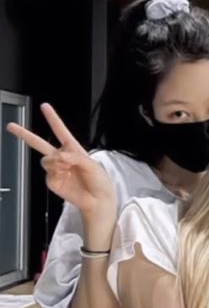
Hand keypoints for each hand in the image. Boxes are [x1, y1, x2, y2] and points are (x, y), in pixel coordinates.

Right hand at [7, 103, 115, 218]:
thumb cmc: (99, 180)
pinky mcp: (53, 181)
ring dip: (56, 162)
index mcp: (73, 148)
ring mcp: (56, 169)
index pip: (61, 130)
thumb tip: (59, 156)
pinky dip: (56, 173)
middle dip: (25, 134)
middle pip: (39, 143)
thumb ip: (75, 157)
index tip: (44, 107)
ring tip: (68, 168)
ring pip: (45, 159)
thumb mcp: (91, 164)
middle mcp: (62, 157)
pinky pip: (48, 173)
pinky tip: (65, 176)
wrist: (98, 200)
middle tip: (11, 126)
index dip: (52, 118)